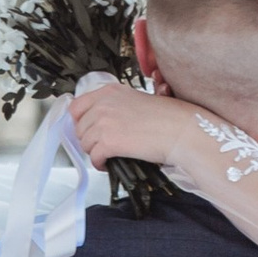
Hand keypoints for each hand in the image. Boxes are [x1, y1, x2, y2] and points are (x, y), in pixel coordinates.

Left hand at [66, 77, 203, 173]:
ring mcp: (104, 123)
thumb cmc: (167, 117)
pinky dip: (100, 164)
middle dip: (89, 139)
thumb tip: (102, 122)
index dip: (80, 122)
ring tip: (108, 156)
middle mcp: (103, 104)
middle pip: (80, 128)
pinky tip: (110, 164)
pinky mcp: (108, 142)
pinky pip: (94, 157)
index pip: (77, 106)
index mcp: (109, 92)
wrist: (180, 130)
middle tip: (102, 146)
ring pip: (85, 144)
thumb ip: (115, 107)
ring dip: (95, 152)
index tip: (87, 130)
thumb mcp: (136, 100)